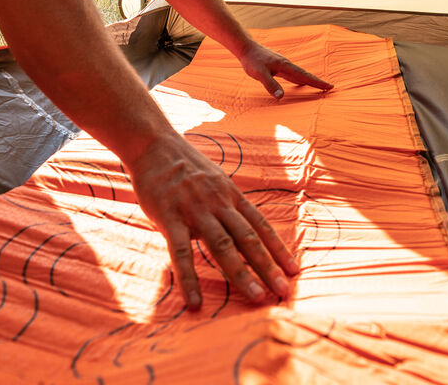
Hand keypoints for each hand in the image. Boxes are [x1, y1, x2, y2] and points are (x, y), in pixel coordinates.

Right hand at [126, 131, 298, 309]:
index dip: (278, 248)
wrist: (154, 145)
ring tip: (257, 297)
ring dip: (241, 273)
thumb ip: (227, 203)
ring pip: (222, 245)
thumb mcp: (214, 179)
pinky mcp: (169, 217)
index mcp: (230, 194)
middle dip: (268, 266)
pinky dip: (189, 279)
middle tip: (283, 292)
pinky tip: (195, 301)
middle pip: (247, 238)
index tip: (293, 271)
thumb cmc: (185, 166)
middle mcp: (218, 203)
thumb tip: (241, 226)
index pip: (259, 224)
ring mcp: (194, 210)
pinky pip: (181, 252)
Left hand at [238, 41, 333, 98]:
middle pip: (305, 75)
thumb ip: (270, 85)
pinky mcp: (278, 66)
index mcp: (285, 66)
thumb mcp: (260, 74)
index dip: (317, 82)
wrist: (246, 48)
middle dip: (317, 82)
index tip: (329, 86)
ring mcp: (283, 65)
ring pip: (300, 74)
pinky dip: (300, 78)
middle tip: (329, 87)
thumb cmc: (252, 61)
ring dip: (309, 80)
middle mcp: (287, 65)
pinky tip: (299, 82)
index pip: (305, 76)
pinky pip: (293, 74)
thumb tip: (281, 96)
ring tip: (318, 86)